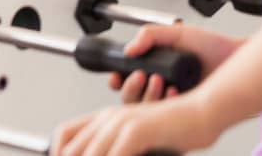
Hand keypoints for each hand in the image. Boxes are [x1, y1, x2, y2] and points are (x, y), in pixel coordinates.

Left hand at [52, 92, 223, 155]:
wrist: (204, 111)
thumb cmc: (178, 128)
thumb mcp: (142, 140)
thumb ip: (123, 147)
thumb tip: (110, 152)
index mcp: (105, 118)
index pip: (64, 134)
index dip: (57, 151)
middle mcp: (109, 119)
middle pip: (73, 148)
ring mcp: (121, 123)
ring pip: (92, 154)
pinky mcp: (137, 131)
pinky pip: (116, 155)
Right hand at [108, 24, 242, 102]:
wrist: (237, 55)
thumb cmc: (212, 45)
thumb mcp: (175, 33)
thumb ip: (149, 34)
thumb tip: (128, 49)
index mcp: (156, 69)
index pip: (127, 82)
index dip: (118, 81)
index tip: (117, 75)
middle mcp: (163, 88)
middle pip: (132, 100)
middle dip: (131, 89)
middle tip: (140, 76)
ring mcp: (175, 102)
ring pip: (147, 111)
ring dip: (148, 97)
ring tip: (160, 81)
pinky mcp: (189, 111)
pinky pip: (170, 117)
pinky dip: (168, 105)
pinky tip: (174, 92)